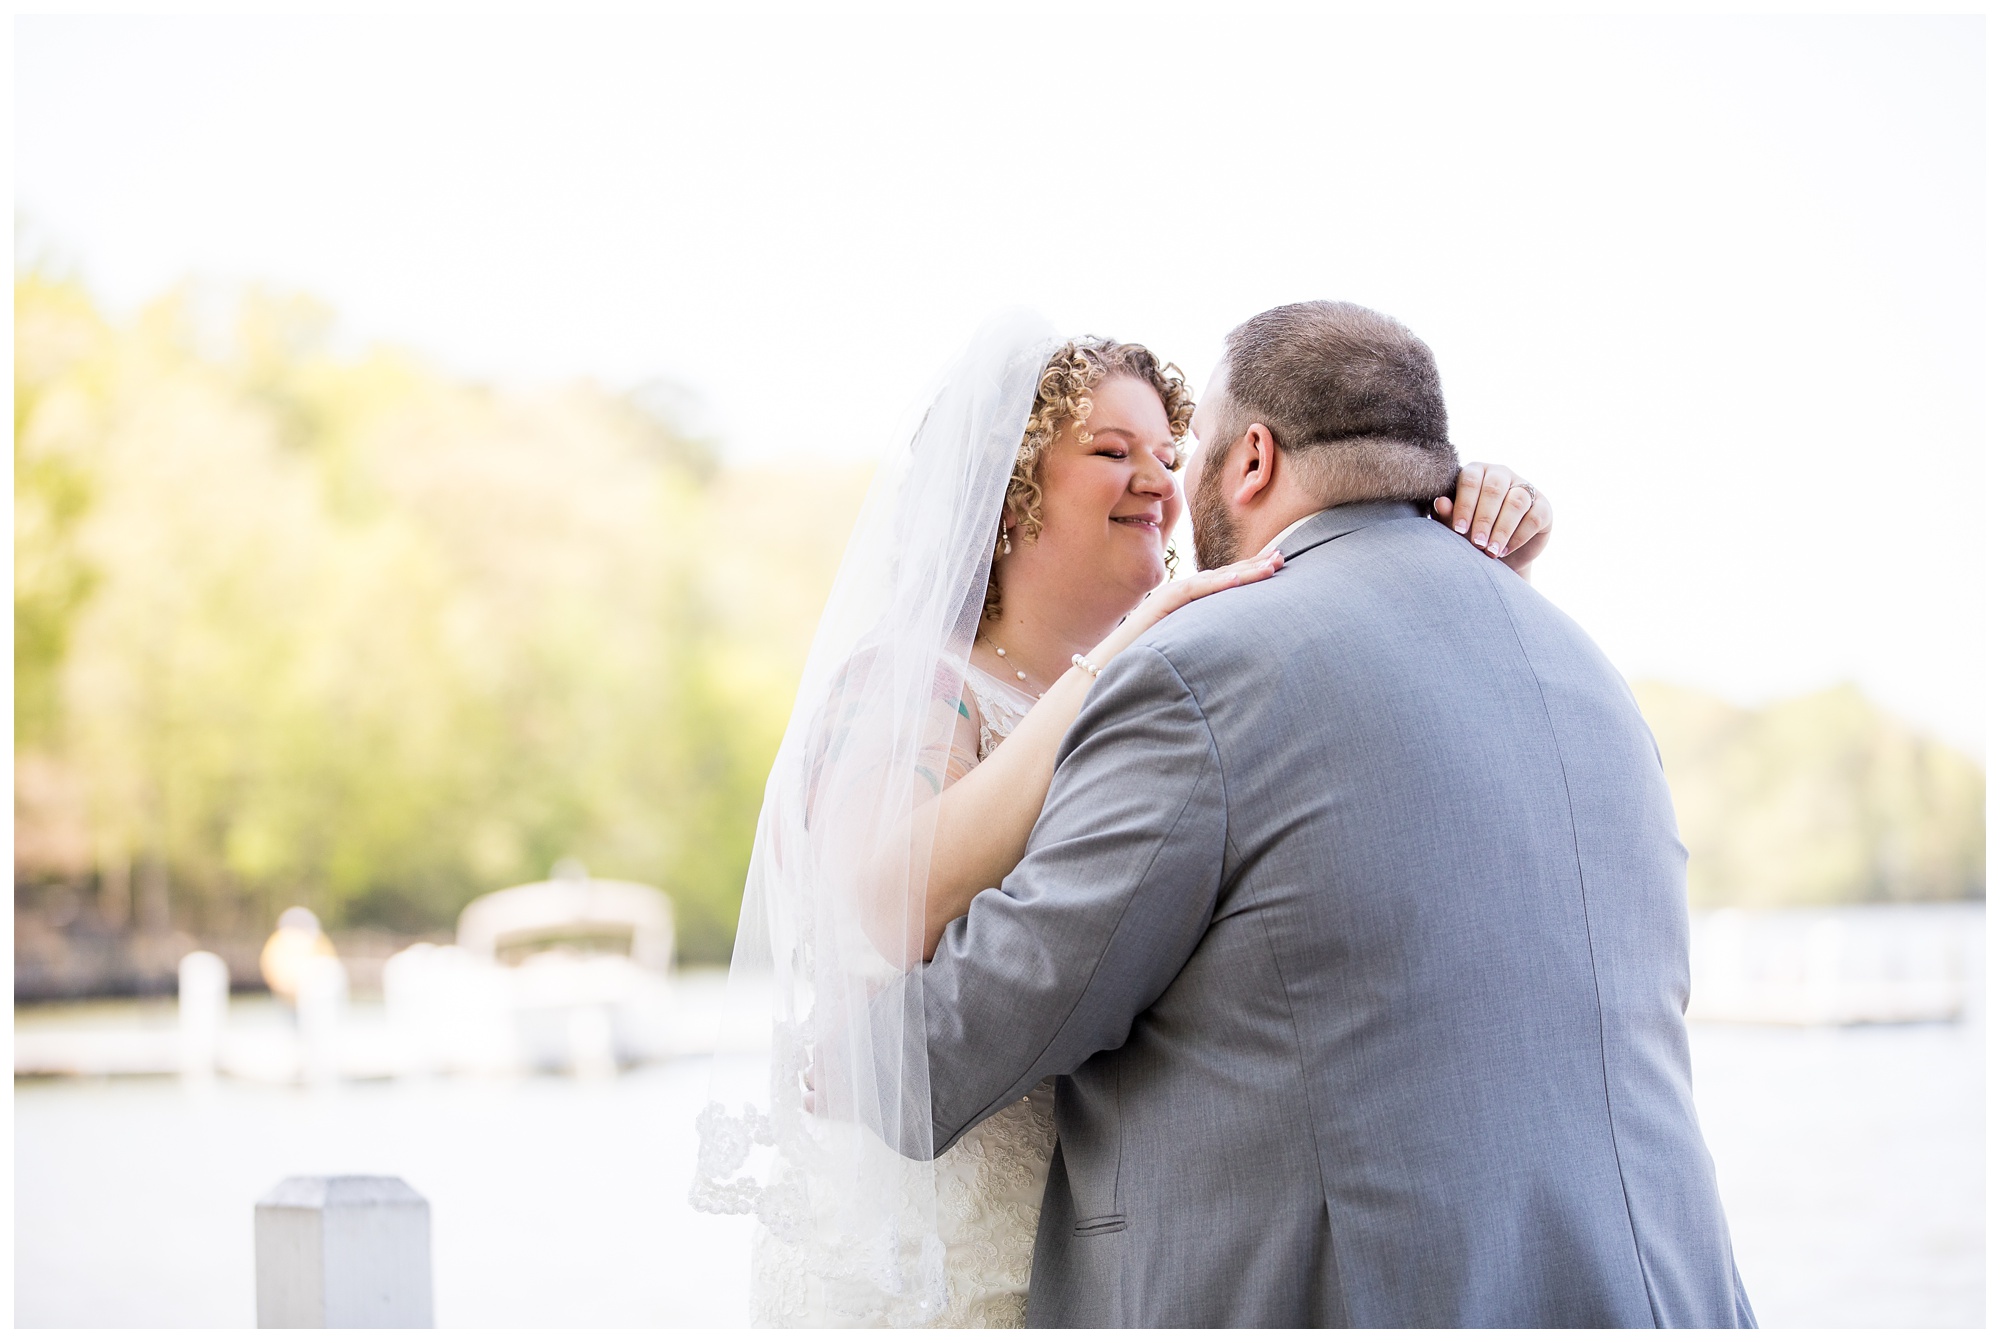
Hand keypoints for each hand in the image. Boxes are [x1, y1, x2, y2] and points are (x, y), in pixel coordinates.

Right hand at [1081, 547, 1284, 671]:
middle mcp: (1176, 600)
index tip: (1276, 568)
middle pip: (1221, 578)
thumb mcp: (1181, 657)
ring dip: (1242, 572)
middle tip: (1282, 556)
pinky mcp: (1156, 608)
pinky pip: (1190, 593)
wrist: (1099, 679)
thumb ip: (1202, 650)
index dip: (1249, 575)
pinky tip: (1238, 580)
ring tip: (1272, 565)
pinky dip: (1215, 585)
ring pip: (1210, 581)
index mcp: (1184, 609)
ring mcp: (1165, 601)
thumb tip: (1233, 662)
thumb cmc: (1138, 673)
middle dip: (1252, 566)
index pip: (1222, 587)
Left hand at [1433, 462, 1551, 574]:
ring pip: (1516, 502)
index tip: (1458, 529)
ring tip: (1491, 551)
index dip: (1464, 505)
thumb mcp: (1456, 526)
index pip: (1470, 480)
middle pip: (1494, 489)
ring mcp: (1525, 487)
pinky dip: (1518, 536)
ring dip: (1502, 529)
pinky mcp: (1543, 506)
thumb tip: (1440, 503)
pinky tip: (1504, 550)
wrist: (1497, 555)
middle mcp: (1501, 474)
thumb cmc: (1470, 533)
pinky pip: (1534, 517)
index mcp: (1477, 472)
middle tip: (1476, 543)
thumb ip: (1448, 514)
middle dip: (1484, 519)